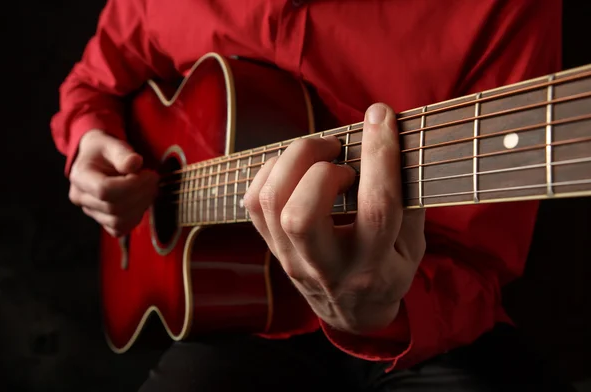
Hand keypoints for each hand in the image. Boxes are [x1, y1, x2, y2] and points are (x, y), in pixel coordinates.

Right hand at [68, 130, 158, 236]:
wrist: (97, 160)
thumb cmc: (105, 151)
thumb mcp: (112, 144)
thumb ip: (122, 153)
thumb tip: (135, 163)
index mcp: (80, 176)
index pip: (104, 190)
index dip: (132, 185)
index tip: (149, 173)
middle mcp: (81, 198)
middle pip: (113, 207)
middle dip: (141, 194)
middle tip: (154, 179)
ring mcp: (91, 212)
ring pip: (118, 222)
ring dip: (141, 207)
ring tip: (150, 189)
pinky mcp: (102, 221)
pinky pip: (120, 229)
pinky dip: (136, 217)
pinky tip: (142, 200)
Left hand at [244, 103, 425, 333]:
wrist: (352, 313)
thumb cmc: (388, 271)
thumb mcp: (414, 246)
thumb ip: (408, 200)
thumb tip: (395, 142)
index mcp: (373, 266)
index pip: (375, 207)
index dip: (379, 156)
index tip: (381, 117)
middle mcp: (326, 266)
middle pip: (302, 214)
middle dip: (318, 167)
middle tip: (338, 154)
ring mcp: (292, 260)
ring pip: (271, 204)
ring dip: (292, 161)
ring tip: (319, 153)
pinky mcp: (273, 249)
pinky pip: (253, 203)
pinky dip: (271, 171)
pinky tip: (296, 166)